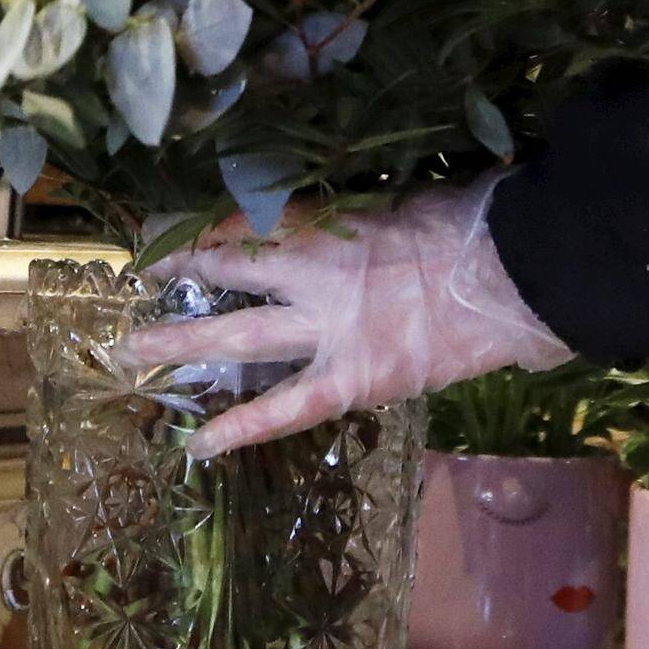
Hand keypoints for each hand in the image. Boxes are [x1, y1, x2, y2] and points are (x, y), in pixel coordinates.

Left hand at [136, 176, 569, 458]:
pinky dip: (243, 427)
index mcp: (333, 223)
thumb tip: (354, 220)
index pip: (251, 219)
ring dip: (181, 344)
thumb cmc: (478, 225)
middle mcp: (315, 274)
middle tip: (136, 275)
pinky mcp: (353, 381)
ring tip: (128, 353)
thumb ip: (369, 215)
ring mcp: (329, 332)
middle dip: (181, 269)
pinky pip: (288, 409)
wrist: (520, 275)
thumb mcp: (412, 201)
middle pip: (232, 268)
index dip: (207, 224)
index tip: (168, 222)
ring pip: (240, 338)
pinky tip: (198, 446)